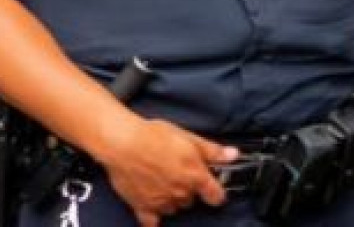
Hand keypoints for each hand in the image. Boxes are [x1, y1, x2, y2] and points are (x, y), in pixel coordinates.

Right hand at [98, 117, 235, 225]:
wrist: (120, 141)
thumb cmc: (150, 135)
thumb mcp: (186, 136)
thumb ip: (211, 150)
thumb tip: (233, 155)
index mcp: (195, 177)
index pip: (216, 195)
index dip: (215, 190)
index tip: (211, 186)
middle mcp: (181, 193)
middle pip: (192, 199)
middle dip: (187, 188)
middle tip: (175, 171)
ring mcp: (162, 202)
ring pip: (174, 207)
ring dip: (171, 198)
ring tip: (160, 180)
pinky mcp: (143, 206)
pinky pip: (151, 221)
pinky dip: (153, 219)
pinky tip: (152, 210)